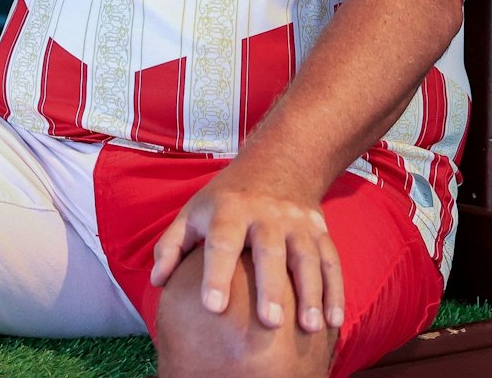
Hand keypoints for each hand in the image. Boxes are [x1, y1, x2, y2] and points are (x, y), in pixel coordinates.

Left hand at [149, 166, 343, 334]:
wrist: (276, 163)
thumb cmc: (224, 199)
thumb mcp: (193, 211)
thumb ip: (172, 245)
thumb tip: (156, 281)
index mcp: (229, 209)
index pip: (221, 243)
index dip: (215, 275)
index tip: (212, 307)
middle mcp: (266, 214)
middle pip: (270, 252)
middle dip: (270, 288)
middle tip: (269, 323)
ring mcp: (297, 223)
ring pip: (306, 258)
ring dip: (311, 294)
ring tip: (309, 328)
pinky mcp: (320, 232)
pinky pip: (331, 262)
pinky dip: (334, 291)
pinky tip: (333, 321)